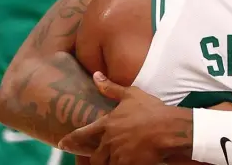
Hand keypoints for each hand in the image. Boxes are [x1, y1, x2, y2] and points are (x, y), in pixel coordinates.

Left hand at [59, 72, 231, 164]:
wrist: (169, 129)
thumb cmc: (152, 110)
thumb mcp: (132, 95)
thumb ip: (111, 88)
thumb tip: (96, 75)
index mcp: (108, 123)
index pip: (83, 134)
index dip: (71, 139)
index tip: (62, 143)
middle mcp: (110, 140)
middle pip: (94, 155)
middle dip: (94, 157)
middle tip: (93, 158)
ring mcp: (118, 154)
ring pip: (105, 164)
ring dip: (107, 163)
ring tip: (112, 159)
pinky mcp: (128, 164)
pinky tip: (125, 162)